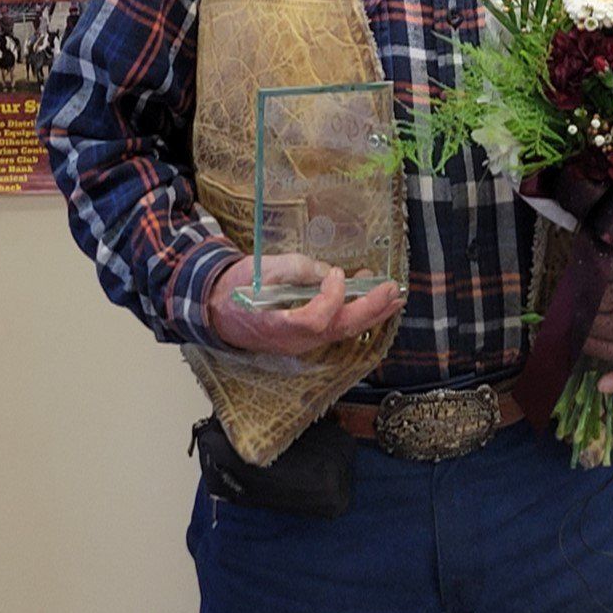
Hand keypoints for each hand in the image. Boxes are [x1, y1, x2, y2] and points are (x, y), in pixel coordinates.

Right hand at [207, 254, 404, 356]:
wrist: (218, 311)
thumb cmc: (238, 289)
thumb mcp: (262, 271)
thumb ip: (297, 270)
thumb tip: (328, 273)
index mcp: (277, 324)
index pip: (314, 320)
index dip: (331, 299)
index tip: (336, 272)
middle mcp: (294, 340)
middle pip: (338, 329)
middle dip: (369, 309)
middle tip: (391, 289)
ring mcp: (302, 342)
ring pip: (342, 332)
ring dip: (371, 313)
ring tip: (395, 296)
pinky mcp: (306, 337)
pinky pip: (337, 329)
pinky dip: (358, 315)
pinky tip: (374, 302)